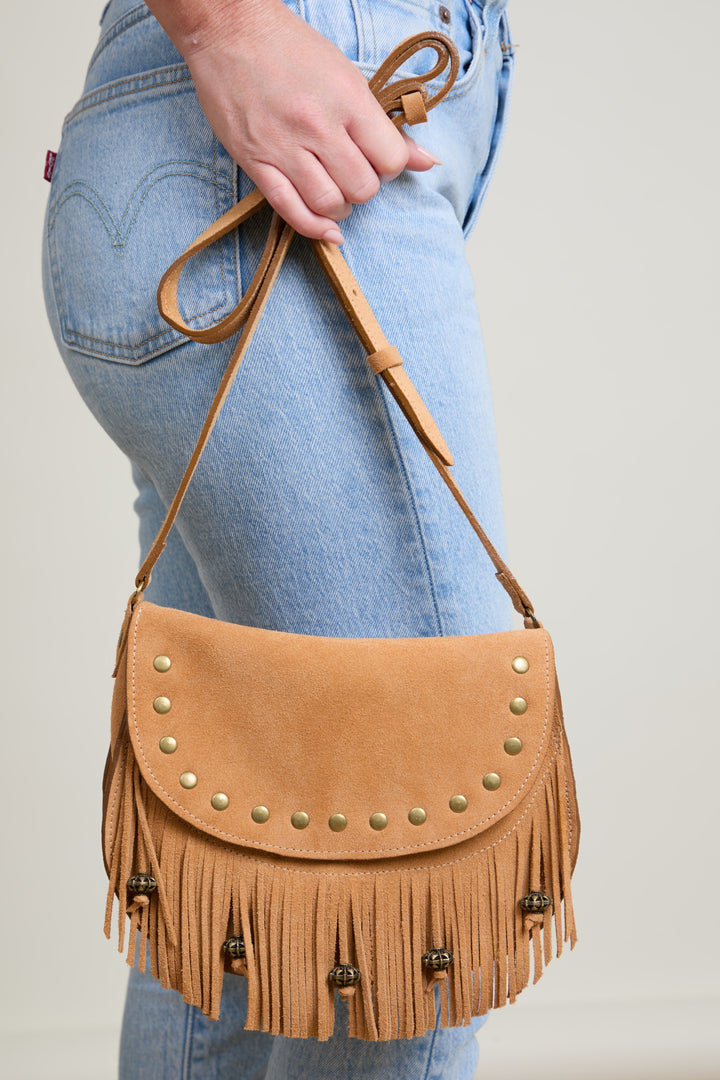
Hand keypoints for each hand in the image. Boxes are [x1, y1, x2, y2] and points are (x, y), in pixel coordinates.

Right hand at [177, 0, 441, 242]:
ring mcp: (284, 146)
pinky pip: (290, 210)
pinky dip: (313, 227)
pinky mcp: (255, 161)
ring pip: (329, 204)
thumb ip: (384, 124)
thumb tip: (428, 161)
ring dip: (339, 208)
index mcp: (347, 99)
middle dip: (363, 188)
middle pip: (361, 188)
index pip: (390, 160)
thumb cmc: (291, 48)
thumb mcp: (347, 76)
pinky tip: (326, 229)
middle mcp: (318, 126)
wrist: (229, 30)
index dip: (389, 167)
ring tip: (335, 192)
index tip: (376, 159)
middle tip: (352, 173)